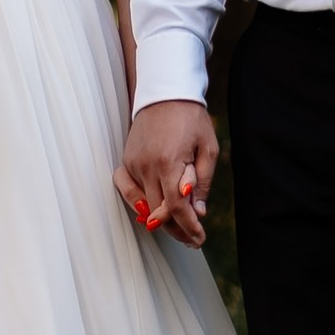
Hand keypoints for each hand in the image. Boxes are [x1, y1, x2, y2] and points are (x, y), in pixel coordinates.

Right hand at [117, 100, 218, 247]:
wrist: (164, 94)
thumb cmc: (191, 119)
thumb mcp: (208, 148)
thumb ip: (203, 182)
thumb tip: (198, 212)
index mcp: (169, 162)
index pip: (175, 207)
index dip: (188, 226)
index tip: (199, 239)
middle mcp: (146, 166)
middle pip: (158, 211)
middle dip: (177, 229)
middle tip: (193, 240)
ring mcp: (133, 164)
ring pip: (143, 205)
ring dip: (160, 221)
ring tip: (177, 230)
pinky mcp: (126, 162)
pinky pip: (129, 191)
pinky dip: (139, 205)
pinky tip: (151, 213)